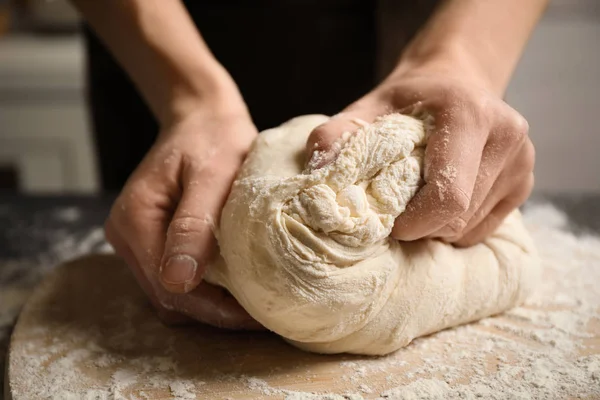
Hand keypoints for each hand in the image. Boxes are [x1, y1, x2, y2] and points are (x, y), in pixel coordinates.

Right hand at [105, 103, 262, 329]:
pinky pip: (174, 277)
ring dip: (209, 304)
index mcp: (135, 219)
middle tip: (261, 313)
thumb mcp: (211, 176)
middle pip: (167, 297)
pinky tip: (234, 284)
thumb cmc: (212, 138)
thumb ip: (193, 225)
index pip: (169, 286)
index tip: (255, 315)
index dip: (213, 308)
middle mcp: (126, 235)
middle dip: (214, 311)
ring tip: (252, 302)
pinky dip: (203, 288)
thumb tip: (178, 281)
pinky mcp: (151, 240)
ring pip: (170, 293)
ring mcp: (136, 240)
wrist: (202, 117)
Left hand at [306, 66, 533, 246]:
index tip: (388, 223)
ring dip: (436, 228)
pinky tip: (440, 203)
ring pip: (470, 227)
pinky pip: (483, 229)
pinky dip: (454, 227)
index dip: (414, 223)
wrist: (455, 82)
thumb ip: (337, 135)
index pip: (448, 195)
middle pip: (457, 217)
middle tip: (397, 211)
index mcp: (469, 114)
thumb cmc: (408, 100)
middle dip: (421, 226)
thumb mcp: (367, 107)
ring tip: (418, 201)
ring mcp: (523, 161)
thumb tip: (316, 172)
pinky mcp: (524, 182)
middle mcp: (506, 136)